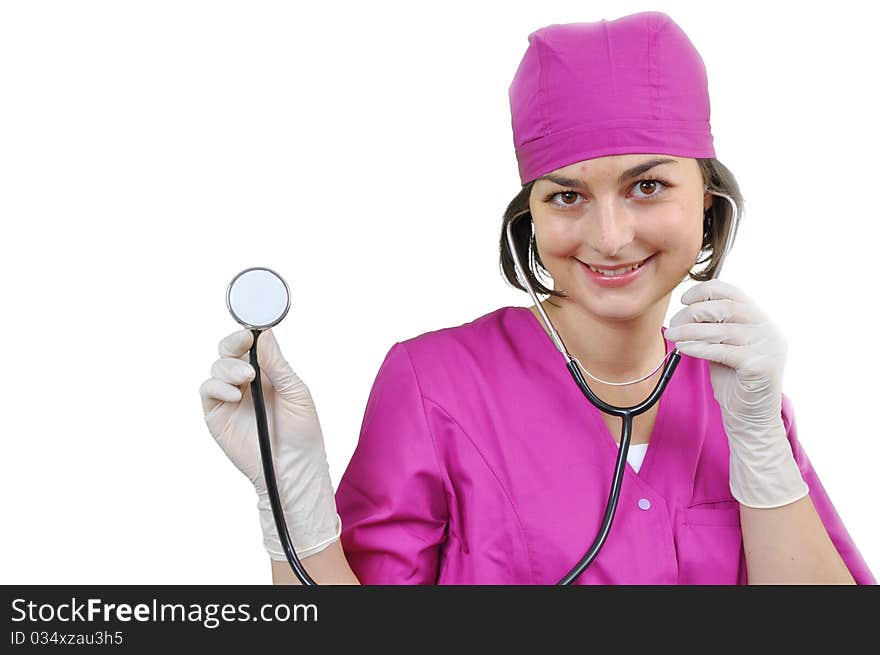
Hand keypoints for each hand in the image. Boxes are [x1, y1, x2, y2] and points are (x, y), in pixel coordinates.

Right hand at [199, 328, 340, 558]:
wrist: (293, 467)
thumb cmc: (302, 432)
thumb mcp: (296, 392)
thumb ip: (278, 364)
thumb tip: (265, 334)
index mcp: (267, 373)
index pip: (249, 346)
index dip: (246, 335)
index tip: (250, 331)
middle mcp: (246, 383)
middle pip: (227, 352)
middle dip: (232, 344)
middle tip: (243, 344)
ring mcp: (230, 398)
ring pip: (217, 368)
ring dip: (229, 368)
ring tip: (246, 379)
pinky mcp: (217, 415)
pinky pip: (208, 391)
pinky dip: (218, 387)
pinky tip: (235, 394)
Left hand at [664, 279, 807, 507]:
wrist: (749, 418)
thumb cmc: (733, 381)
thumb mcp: (722, 347)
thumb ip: (712, 328)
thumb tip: (686, 310)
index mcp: (761, 320)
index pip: (734, 292)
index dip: (707, 291)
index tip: (684, 299)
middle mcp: (769, 329)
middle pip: (726, 308)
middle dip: (694, 313)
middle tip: (673, 323)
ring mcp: (769, 347)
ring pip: (722, 329)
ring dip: (691, 330)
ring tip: (672, 335)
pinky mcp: (760, 366)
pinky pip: (723, 350)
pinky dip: (699, 347)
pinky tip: (683, 348)